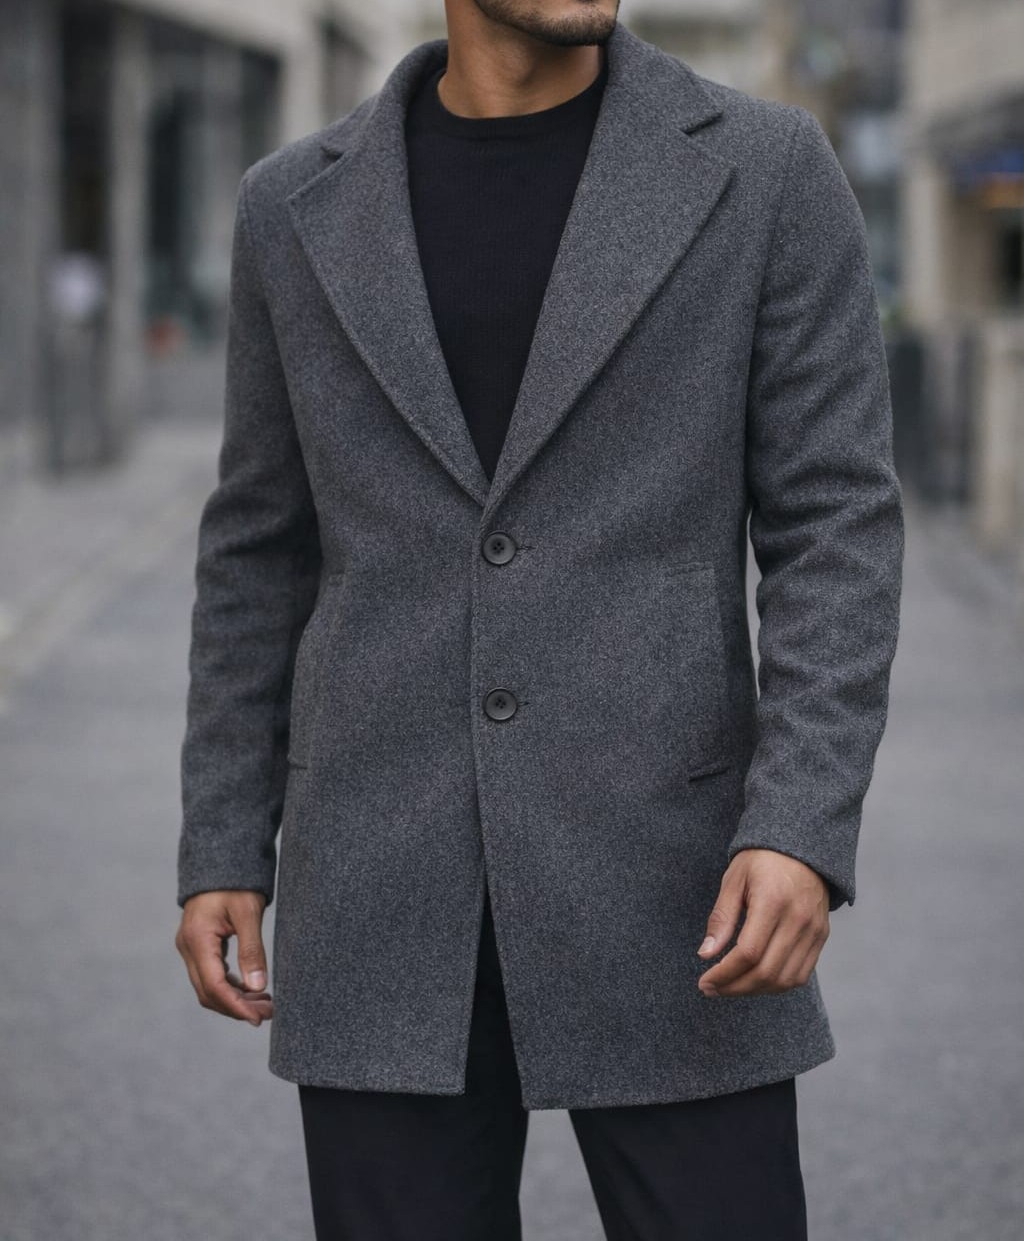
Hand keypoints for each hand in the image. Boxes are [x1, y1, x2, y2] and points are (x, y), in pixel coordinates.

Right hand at [175, 890, 273, 1025]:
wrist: (220, 858)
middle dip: (237, 1007)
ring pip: (208, 986)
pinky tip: (252, 990)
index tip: (257, 1019)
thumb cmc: (236, 881)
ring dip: (235, 999)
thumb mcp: (248, 912)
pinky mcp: (199, 945)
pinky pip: (211, 974)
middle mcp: (188, 946)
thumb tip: (258, 987)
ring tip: (265, 1005)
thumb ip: (252, 950)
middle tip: (268, 1013)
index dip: (236, 1006)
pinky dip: (230, 986)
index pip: (214, 986)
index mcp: (198, 939)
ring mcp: (191, 946)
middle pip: (208, 992)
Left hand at [695, 849, 829, 996]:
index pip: (749, 953)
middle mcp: (798, 919)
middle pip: (767, 972)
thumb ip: (721, 918)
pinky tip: (755, 980)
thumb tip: (706, 954)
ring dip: (755, 991)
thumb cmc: (761, 860)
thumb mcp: (734, 880)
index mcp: (773, 901)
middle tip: (712, 989)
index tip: (705, 981)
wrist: (802, 847)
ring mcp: (814, 930)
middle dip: (735, 988)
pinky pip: (801, 974)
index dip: (724, 974)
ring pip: (785, 980)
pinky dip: (776, 985)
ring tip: (731, 987)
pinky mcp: (821, 937)